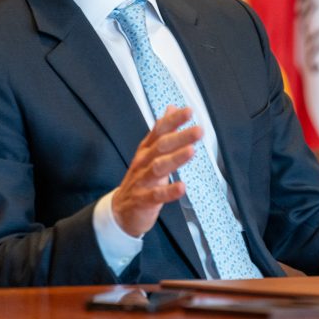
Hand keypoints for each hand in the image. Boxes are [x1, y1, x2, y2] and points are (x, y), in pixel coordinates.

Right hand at [111, 106, 199, 236]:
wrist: (121, 210)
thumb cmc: (141, 178)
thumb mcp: (150, 152)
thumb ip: (162, 131)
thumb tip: (172, 108)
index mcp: (146, 149)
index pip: (160, 130)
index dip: (173, 120)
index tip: (189, 111)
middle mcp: (143, 161)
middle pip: (161, 146)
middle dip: (180, 137)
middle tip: (198, 130)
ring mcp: (142, 180)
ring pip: (158, 167)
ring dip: (175, 159)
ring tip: (191, 152)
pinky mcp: (143, 200)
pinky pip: (156, 195)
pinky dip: (169, 191)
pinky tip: (182, 187)